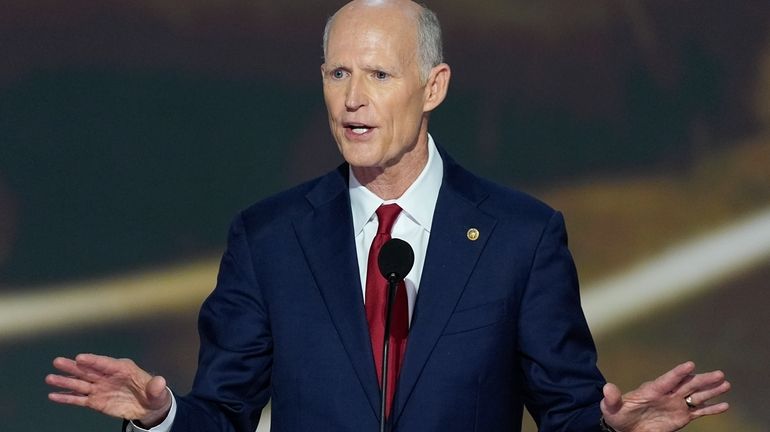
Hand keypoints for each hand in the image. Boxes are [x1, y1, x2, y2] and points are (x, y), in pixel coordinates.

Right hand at [46, 353, 171, 427]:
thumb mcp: (159, 391)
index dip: (93, 360)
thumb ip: (157, 386)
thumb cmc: (154, 395)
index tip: (80, 358)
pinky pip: (79, 399)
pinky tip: (53, 395)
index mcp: (123, 369)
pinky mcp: (95, 401)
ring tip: (50, 378)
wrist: (149, 408)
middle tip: (58, 362)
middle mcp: (108, 376)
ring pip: (80, 384)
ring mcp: (100, 388)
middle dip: (73, 367)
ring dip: (65, 381)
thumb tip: (160, 381)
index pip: (106, 363)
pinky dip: (67, 397)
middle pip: (88, 370)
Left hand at [600, 361, 729, 431]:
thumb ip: (612, 398)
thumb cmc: (616, 415)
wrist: (623, 427)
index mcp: (652, 390)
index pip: (668, 379)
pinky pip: (699, 412)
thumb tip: (606, 388)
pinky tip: (725, 405)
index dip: (678, 372)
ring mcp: (675, 405)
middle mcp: (667, 394)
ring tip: (726, 384)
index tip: (690, 364)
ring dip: (711, 391)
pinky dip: (712, 409)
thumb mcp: (611, 407)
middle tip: (719, 374)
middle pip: (688, 385)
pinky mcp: (681, 417)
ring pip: (696, 396)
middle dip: (703, 380)